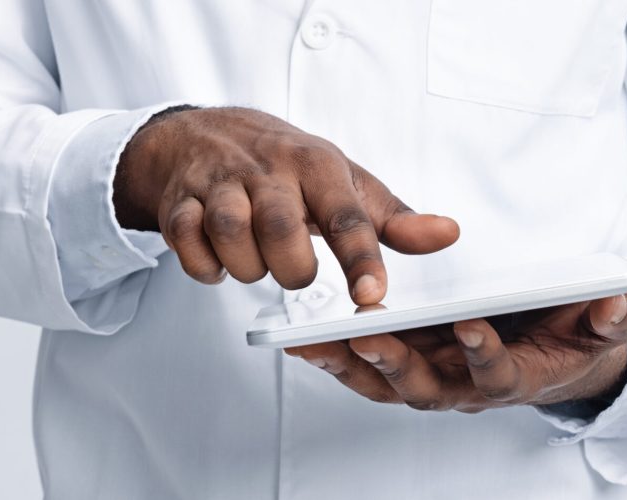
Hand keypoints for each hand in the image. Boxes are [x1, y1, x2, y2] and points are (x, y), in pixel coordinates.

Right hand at [113, 106, 459, 304]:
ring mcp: (219, 183)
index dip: (362, 259)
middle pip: (281, 229)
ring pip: (232, 235)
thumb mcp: (345, 183)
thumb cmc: (287, 166)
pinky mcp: (179, 200)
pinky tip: (220, 261)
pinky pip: (187, 242)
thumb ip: (394, 218)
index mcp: (317, 164)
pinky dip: (205, 266)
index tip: (373, 296)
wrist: (206, 133)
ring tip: (258, 263)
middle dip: (292, 268)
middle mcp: (268, 169)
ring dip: (248, 267)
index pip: (346, 214)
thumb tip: (447, 234)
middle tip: (295, 270)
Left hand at [284, 293, 626, 411]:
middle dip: (396, 366)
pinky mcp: (411, 366)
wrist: (559, 355)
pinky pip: (368, 369)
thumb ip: (612, 319)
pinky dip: (337, 358)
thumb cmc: (575, 336)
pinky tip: (304, 340)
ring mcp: (435, 379)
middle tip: (368, 339)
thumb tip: (617, 306)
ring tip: (313, 342)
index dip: (483, 355)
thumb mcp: (604, 326)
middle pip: (426, 389)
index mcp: (515, 378)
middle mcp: (466, 388)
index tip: (472, 326)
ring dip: (350, 365)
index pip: (496, 375)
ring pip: (386, 383)